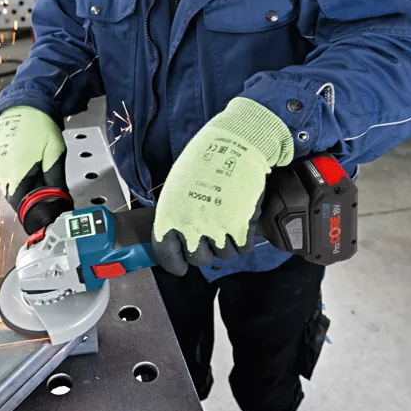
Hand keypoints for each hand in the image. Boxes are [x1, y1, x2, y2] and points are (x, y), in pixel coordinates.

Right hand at [0, 107, 66, 209]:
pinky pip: (0, 174)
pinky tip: (20, 157)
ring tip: (30, 161)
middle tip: (40, 173)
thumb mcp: (56, 152)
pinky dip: (11, 172)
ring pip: (7, 184)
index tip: (42, 196)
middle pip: (13, 193)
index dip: (32, 202)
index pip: (19, 202)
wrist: (24, 104)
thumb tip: (59, 199)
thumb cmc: (41, 125)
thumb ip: (56, 180)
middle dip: (28, 190)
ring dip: (19, 180)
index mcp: (15, 170)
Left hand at [152, 98, 293, 275]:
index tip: (181, 266)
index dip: (174, 264)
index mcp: (169, 215)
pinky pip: (243, 248)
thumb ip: (175, 214)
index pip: (166, 255)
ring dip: (226, 242)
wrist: (235, 144)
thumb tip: (177, 236)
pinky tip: (241, 220)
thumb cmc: (205, 161)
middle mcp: (191, 226)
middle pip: (199, 259)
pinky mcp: (241, 228)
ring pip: (223, 255)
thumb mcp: (177, 186)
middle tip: (210, 233)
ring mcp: (217, 229)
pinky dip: (244, 239)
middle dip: (205, 250)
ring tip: (227, 218)